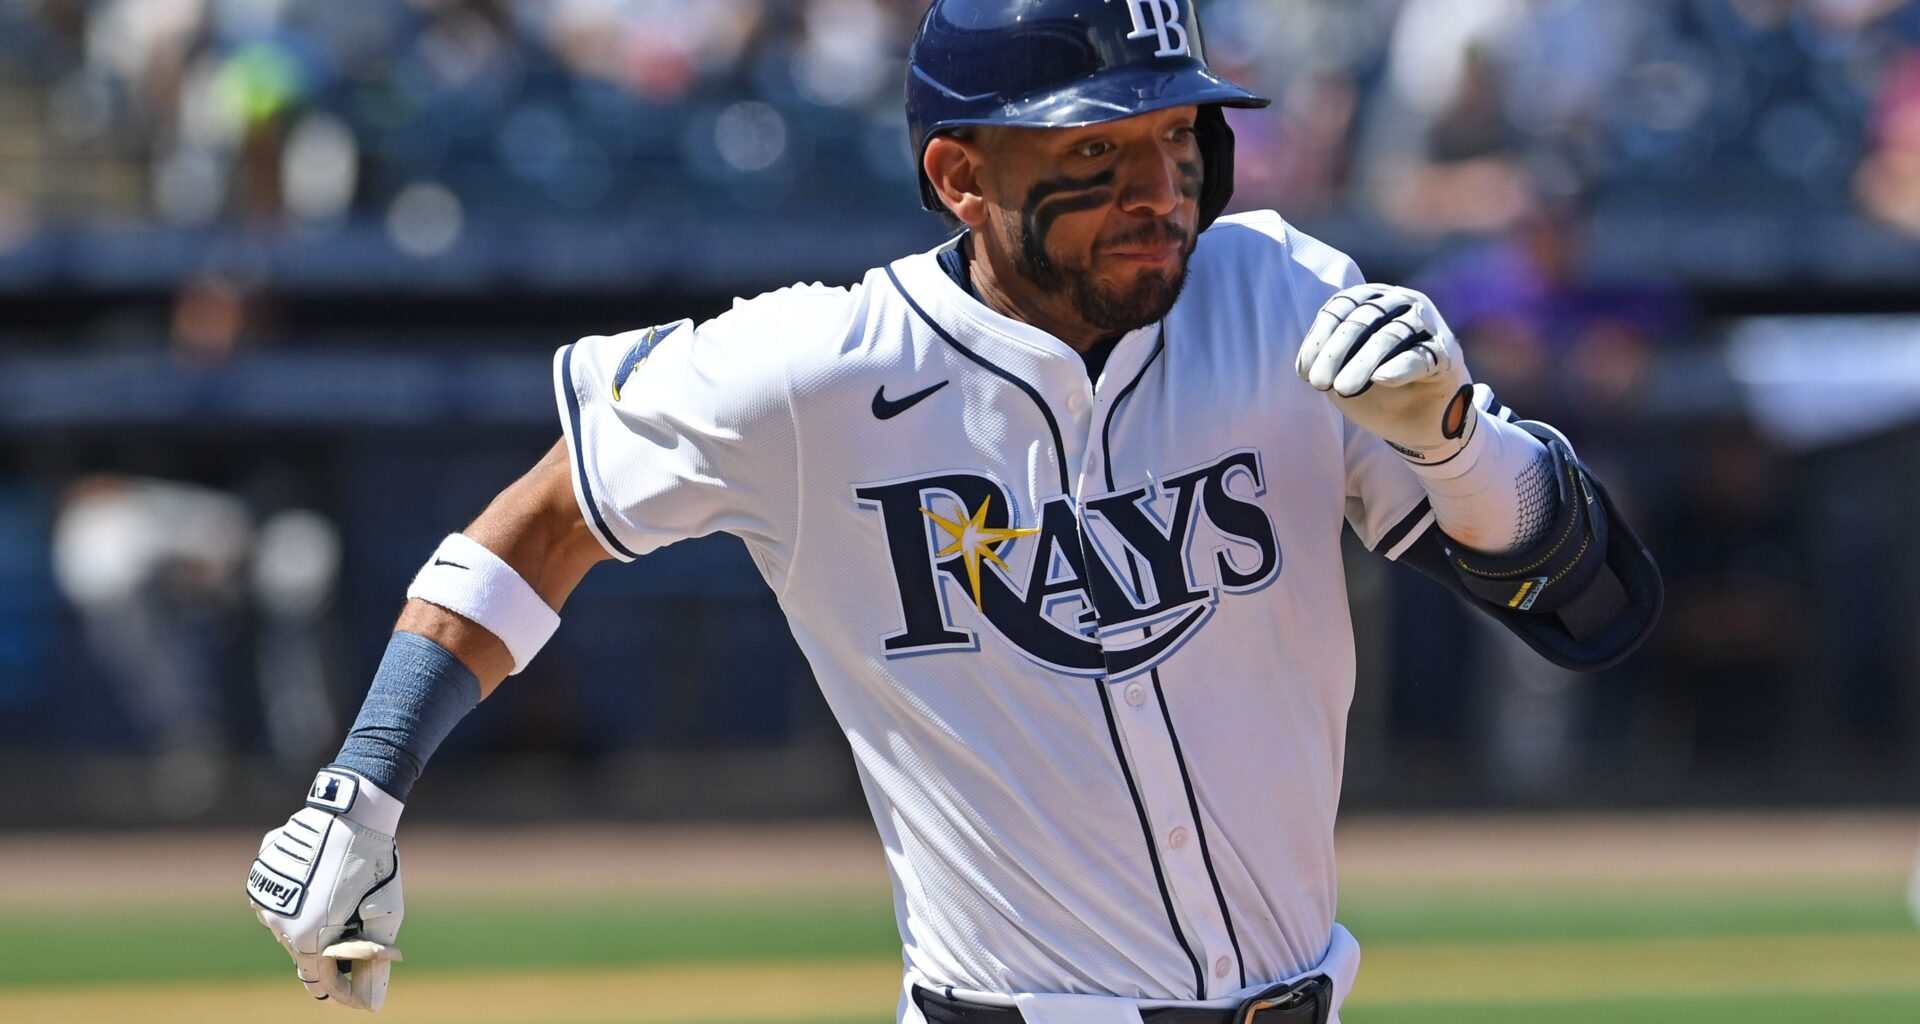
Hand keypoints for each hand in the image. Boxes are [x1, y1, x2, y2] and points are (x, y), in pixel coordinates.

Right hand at [247, 768, 404, 1010]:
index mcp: (307, 938)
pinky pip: (277, 892)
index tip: (349, 989)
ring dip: (308, 914)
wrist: (352, 813)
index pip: (316, 980)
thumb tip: (373, 992)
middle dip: (327, 942)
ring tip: (335, 889)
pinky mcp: (260, 871)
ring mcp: (264, 895)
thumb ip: (375, 954)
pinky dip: (294, 889)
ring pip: (288, 919)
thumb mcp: (386, 913)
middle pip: (303, 948)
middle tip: (352, 919)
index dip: (336, 988)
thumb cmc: (373, 865)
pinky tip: (315, 871)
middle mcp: (277, 922)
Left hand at [1297, 283, 1475, 463]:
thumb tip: (1306, 365)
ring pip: (1391, 335)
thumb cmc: (1378, 388)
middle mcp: (1402, 302)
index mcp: (1373, 298)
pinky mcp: (1447, 354)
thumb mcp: (1345, 370)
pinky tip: (1381, 378)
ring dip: (1362, 362)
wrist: (1421, 418)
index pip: (1342, 306)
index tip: (1304, 372)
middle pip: (1364, 318)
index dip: (1320, 338)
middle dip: (1336, 351)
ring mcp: (1428, 325)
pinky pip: (1422, 356)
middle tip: (1319, 383)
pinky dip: (1399, 366)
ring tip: (1343, 389)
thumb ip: (1329, 359)